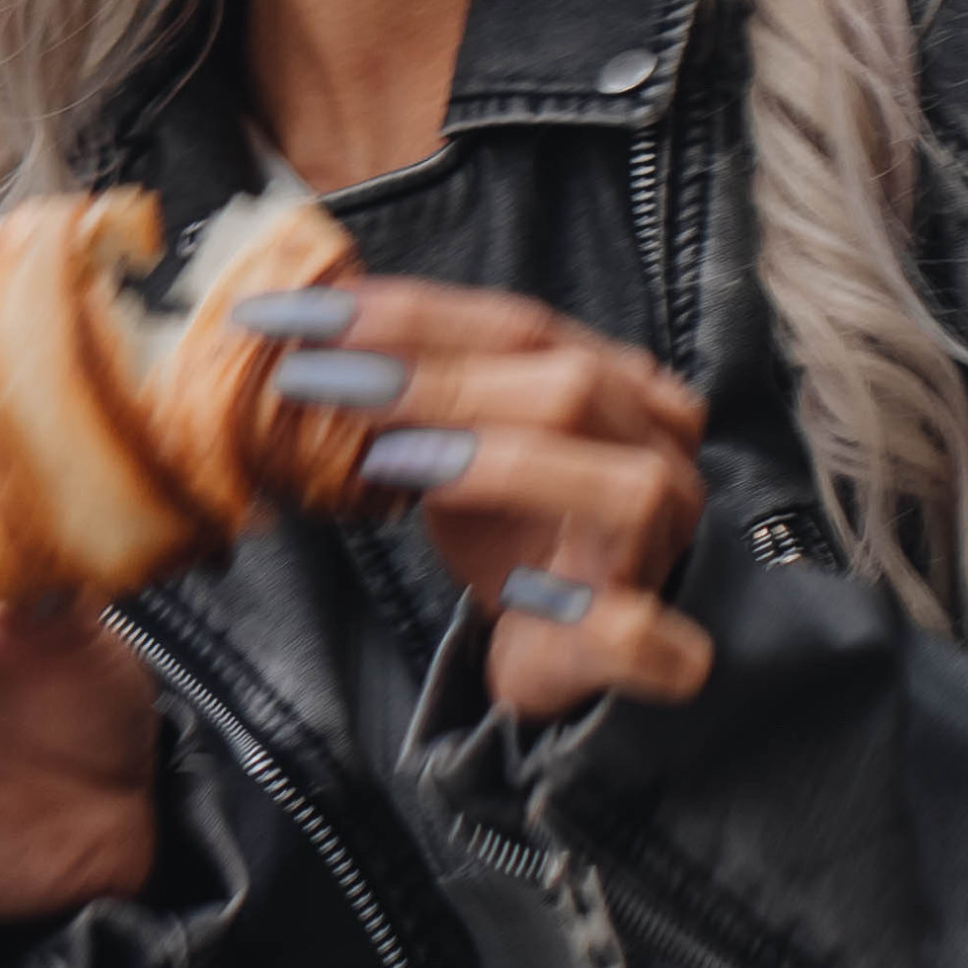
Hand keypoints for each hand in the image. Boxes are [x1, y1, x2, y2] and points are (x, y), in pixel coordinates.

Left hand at [243, 282, 711, 725]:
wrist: (567, 655)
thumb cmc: (518, 538)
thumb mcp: (463, 451)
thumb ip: (426, 398)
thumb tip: (319, 340)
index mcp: (621, 391)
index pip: (521, 326)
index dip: (412, 313)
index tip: (305, 312)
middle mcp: (658, 454)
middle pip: (569, 385)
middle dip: (437, 372)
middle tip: (320, 371)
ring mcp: (661, 547)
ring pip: (620, 487)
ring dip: (500, 466)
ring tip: (385, 457)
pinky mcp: (644, 643)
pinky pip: (631, 628)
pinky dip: (566, 605)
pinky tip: (509, 594)